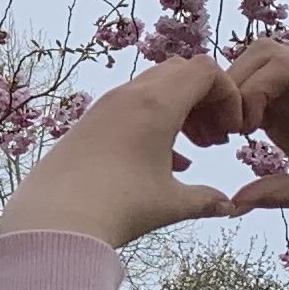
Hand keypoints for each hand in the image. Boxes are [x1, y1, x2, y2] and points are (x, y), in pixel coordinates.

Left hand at [0, 55, 244, 249]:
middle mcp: (129, 95)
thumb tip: (228, 205)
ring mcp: (105, 106)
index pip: (205, 70)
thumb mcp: (172, 203)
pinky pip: (131, 107)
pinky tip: (167, 162)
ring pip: (154, 88)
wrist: (54, 218)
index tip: (233, 131)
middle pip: (180, 72)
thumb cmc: (119, 206)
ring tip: (196, 148)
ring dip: (181, 110)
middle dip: (205, 99)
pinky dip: (156, 121)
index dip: (229, 95)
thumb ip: (206, 199)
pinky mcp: (88, 123)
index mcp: (156, 103)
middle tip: (216, 137)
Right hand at [217, 40, 288, 269]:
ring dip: (236, 95)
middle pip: (266, 55)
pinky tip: (238, 137)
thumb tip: (232, 201)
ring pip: (260, 71)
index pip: (282, 65)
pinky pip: (263, 95)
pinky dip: (242, 109)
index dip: (251, 90)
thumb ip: (281, 194)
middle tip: (228, 129)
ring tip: (229, 134)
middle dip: (236, 85)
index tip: (244, 130)